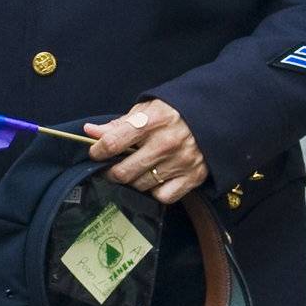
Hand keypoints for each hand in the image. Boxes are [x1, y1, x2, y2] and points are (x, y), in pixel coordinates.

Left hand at [84, 100, 207, 204]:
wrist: (216, 117)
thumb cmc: (174, 113)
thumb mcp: (146, 109)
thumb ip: (118, 124)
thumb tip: (89, 132)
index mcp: (152, 121)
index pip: (113, 143)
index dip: (97, 151)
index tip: (95, 153)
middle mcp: (166, 143)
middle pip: (123, 171)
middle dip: (111, 172)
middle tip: (112, 167)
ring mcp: (181, 162)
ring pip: (141, 185)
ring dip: (133, 181)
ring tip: (136, 170)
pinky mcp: (194, 177)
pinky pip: (163, 196)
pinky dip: (155, 191)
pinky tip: (156, 179)